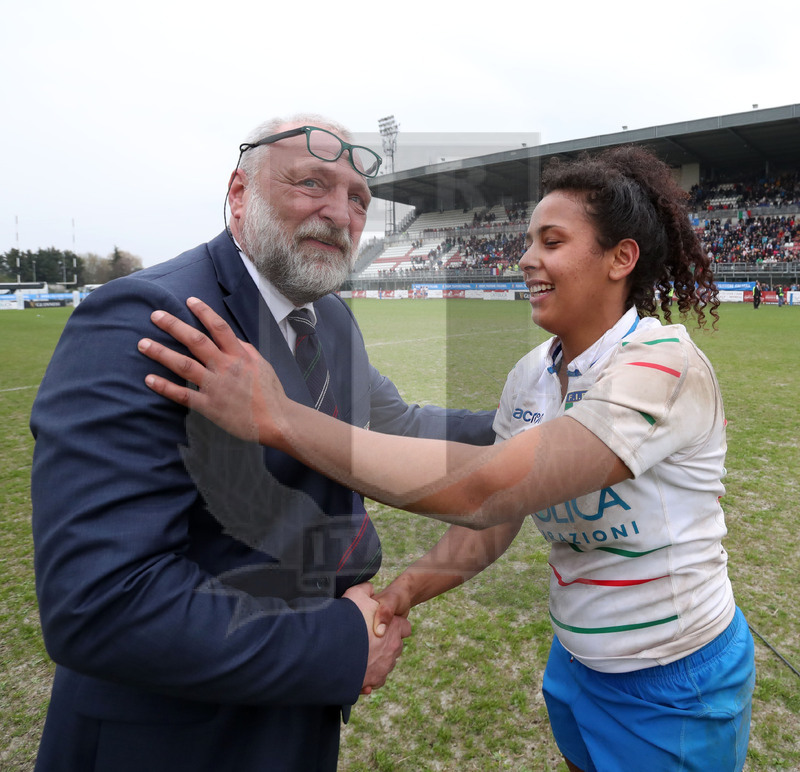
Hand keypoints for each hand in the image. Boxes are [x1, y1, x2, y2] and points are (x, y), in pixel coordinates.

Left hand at [137, 297, 284, 444]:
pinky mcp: (209, 406)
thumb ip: (245, 350)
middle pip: (196, 341)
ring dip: (162, 353)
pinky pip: (183, 395)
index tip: (189, 301)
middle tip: (155, 316)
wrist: (277, 420)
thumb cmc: (270, 393)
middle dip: (174, 326)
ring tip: (143, 344)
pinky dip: (165, 387)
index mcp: (240, 355)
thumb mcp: (262, 365)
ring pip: (184, 365)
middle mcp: (226, 367)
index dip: (204, 312)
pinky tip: (149, 379)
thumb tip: (231, 338)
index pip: (219, 328)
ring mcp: (216, 387)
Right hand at [344, 583, 410, 694]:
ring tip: (359, 656)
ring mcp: (386, 665)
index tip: (385, 628)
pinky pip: (375, 679)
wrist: (334, 653)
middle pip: (394, 646)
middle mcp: (393, 647)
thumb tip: (369, 587)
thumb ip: (365, 590)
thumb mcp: (356, 596)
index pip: (405, 628)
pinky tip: (357, 671)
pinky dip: (369, 677)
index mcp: (394, 626)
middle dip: (384, 644)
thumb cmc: (348, 622)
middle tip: (368, 641)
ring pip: (385, 663)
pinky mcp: (375, 680)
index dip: (396, 626)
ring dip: (375, 660)